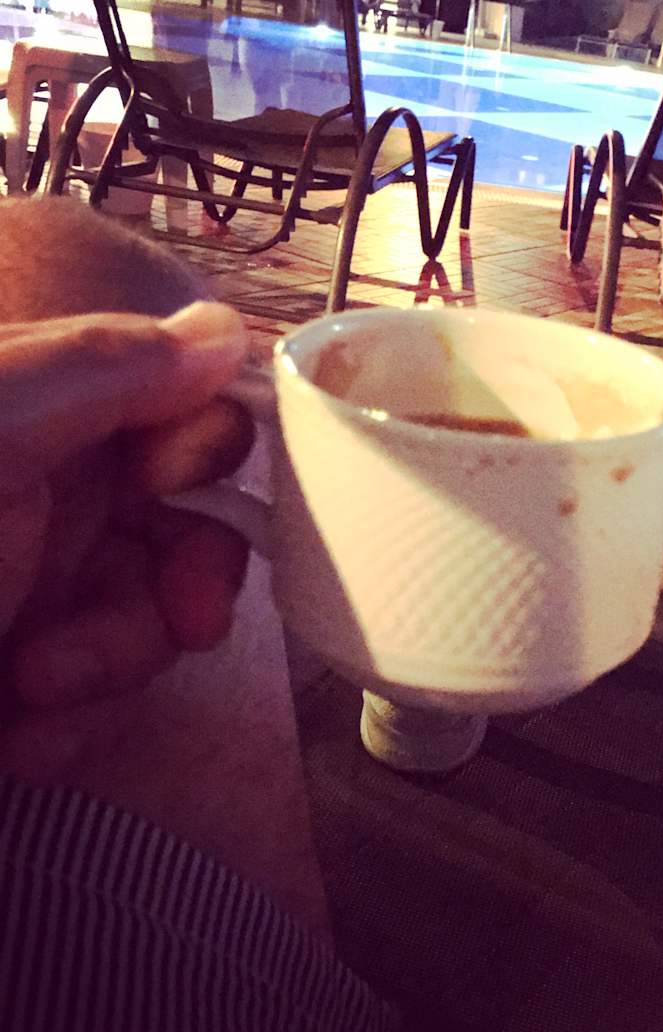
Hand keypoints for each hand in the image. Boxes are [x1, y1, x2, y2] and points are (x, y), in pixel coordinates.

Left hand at [0, 302, 252, 721]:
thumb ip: (103, 365)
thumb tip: (231, 327)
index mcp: (38, 414)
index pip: (174, 408)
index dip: (202, 449)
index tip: (169, 483)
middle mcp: (46, 495)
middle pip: (186, 526)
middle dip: (183, 584)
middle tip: (180, 624)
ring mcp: (35, 592)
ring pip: (155, 620)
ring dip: (119, 668)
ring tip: (32, 694)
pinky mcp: (24, 682)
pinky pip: (101, 699)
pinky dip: (74, 729)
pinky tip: (21, 744)